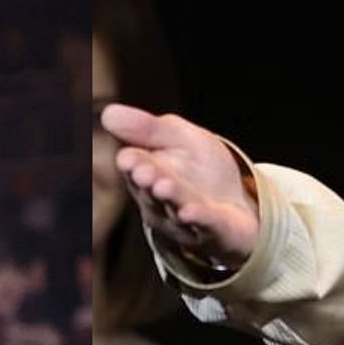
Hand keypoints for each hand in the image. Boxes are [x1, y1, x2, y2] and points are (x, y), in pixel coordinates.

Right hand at [101, 103, 258, 269]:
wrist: (234, 208)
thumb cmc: (200, 171)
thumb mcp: (179, 138)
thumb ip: (148, 128)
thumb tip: (108, 113)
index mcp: (147, 176)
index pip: (136, 168)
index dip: (132, 164)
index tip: (127, 158)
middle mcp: (160, 203)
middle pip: (151, 191)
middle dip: (147, 180)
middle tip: (140, 170)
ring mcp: (185, 222)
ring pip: (175, 208)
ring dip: (170, 197)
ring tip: (163, 185)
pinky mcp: (214, 231)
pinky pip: (206, 225)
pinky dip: (198, 218)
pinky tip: (190, 212)